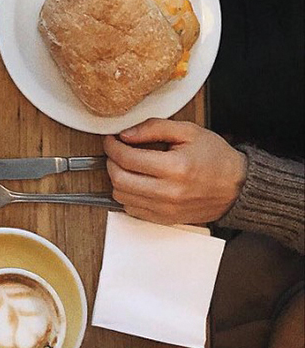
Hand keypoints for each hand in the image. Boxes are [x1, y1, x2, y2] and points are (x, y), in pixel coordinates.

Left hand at [104, 119, 246, 224]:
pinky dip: (128, 195)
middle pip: (119, 179)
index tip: (111, 139)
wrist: (237, 186)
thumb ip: (154, 128)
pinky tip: (137, 182)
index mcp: (175, 167)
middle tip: (116, 151)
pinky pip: (132, 210)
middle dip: (111, 161)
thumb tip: (125, 134)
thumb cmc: (215, 157)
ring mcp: (166, 209)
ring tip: (127, 166)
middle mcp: (169, 192)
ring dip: (117, 179)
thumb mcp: (188, 131)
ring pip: (122, 196)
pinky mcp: (166, 219)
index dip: (112, 146)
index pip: (127, 158)